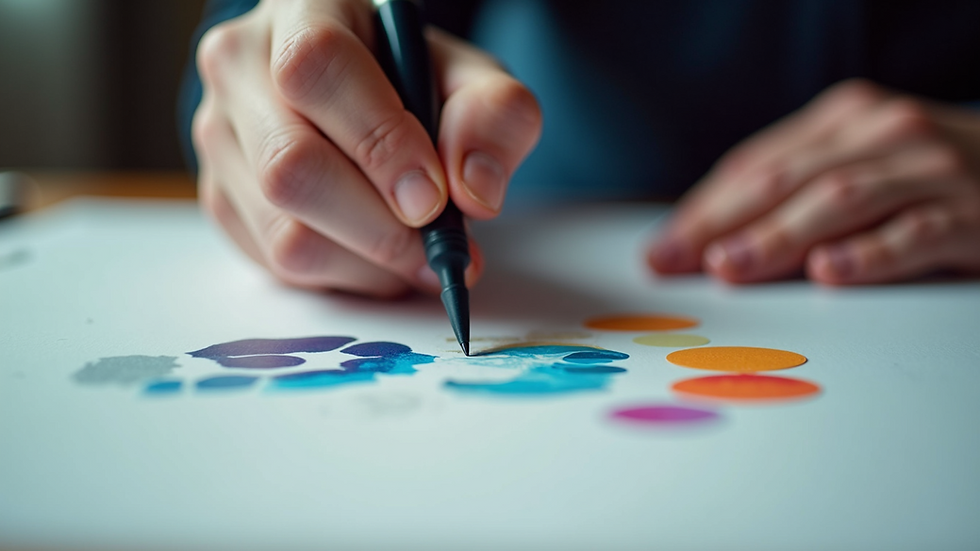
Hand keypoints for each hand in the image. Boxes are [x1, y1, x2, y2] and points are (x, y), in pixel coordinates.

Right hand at [192, 0, 541, 296]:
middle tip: (438, 246)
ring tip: (417, 254)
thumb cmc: (414, 80)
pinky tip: (378, 255)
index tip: (434, 198)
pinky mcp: (220, 198)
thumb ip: (493, 117)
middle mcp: (240, 67)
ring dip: (369, 263)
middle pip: (290, 166)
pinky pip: (278, 264)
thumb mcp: (472, 80)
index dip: (379, 142)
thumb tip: (474, 191)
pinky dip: (345, 276)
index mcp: (302, 12)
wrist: (360, 93)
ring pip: (283, 232)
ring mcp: (220, 137)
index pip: (317, 69)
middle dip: (380, 227)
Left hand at [648, 79, 979, 284]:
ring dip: (779, 236)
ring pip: (841, 201)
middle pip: (788, 179)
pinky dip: (870, 254)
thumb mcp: (861, 161)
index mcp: (848, 118)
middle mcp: (885, 133)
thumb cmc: (932, 172)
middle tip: (678, 261)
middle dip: (723, 223)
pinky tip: (830, 272)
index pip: (759, 165)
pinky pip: (916, 232)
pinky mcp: (973, 214)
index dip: (705, 208)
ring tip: (731, 266)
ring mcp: (931, 169)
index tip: (663, 249)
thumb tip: (709, 240)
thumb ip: (794, 188)